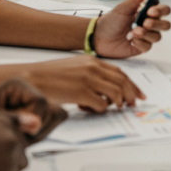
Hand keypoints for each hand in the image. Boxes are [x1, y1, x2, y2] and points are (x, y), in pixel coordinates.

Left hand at [0, 78, 65, 140]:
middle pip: (50, 111)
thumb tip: (38, 126)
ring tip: (14, 139)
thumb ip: (16, 123)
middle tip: (19, 138)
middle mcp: (25, 93)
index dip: (36, 120)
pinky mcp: (23, 118)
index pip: (43, 102)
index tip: (22, 133)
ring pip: (47, 121)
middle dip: (39, 128)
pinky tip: (15, 140)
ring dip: (35, 134)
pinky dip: (30, 137)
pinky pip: (39, 128)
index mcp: (19, 85)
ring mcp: (26, 106)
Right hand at [18, 55, 142, 112]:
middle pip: (122, 81)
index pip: (119, 71)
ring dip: (117, 103)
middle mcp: (93, 68)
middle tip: (133, 104)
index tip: (137, 92)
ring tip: (112, 108)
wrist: (34, 77)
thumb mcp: (75, 67)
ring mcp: (88, 80)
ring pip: (116, 93)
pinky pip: (101, 105)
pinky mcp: (82, 92)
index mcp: (92, 60)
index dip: (131, 83)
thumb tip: (106, 88)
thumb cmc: (51, 75)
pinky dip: (100, 110)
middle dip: (131, 94)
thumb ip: (91, 73)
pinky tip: (91, 109)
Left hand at [93, 0, 170, 56]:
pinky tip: (131, 40)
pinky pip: (148, 46)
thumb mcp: (123, 8)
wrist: (100, 38)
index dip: (160, 10)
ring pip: (158, 36)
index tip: (150, 11)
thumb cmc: (111, 21)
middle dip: (156, 24)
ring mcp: (146, 36)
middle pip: (165, 24)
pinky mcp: (142, 47)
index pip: (163, 9)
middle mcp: (148, 23)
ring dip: (146, 34)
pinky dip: (140, 43)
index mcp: (146, 11)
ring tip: (133, 32)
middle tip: (144, 23)